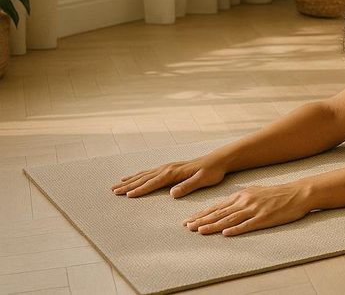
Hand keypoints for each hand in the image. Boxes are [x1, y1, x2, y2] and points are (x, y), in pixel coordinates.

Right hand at [111, 156, 226, 198]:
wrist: (218, 160)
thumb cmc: (212, 172)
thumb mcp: (203, 180)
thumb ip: (188, 186)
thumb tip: (173, 194)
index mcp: (174, 173)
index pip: (154, 182)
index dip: (140, 189)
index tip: (127, 195)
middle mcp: (168, 168)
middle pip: (144, 178)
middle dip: (128, 185)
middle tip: (113, 191)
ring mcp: (168, 167)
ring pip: (144, 174)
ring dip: (130, 180)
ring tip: (116, 185)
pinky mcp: (170, 168)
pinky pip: (150, 172)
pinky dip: (138, 175)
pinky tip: (132, 177)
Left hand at [183, 183, 310, 236]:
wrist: (298, 193)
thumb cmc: (277, 194)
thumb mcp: (256, 191)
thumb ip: (241, 199)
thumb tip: (227, 205)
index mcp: (242, 195)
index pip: (218, 206)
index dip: (202, 213)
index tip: (190, 219)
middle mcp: (245, 202)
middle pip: (220, 213)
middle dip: (202, 220)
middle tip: (187, 227)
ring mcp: (254, 210)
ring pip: (229, 219)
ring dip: (213, 226)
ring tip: (200, 231)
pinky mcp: (264, 218)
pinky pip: (248, 225)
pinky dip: (235, 230)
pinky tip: (226, 234)